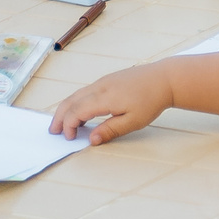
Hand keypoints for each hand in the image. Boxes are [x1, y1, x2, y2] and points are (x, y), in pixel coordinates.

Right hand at [49, 66, 171, 143]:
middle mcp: (100, 87)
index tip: (69, 138)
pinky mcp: (107, 80)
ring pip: (77, 94)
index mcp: (105, 98)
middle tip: (54, 131)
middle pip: (71, 101)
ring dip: (66, 108)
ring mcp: (103, 81)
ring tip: (62, 123)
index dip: (69, 125)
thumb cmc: (151, 100)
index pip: (77, 112)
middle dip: (60, 116)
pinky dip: (76, 102)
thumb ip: (110, 130)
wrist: (164, 79)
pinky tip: (80, 111)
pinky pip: (85, 91)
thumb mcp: (133, 122)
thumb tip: (91, 140)